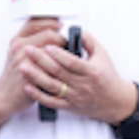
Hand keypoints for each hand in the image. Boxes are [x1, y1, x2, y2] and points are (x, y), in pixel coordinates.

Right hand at [0, 18, 66, 115]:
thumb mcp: (17, 52)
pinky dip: (61, 68)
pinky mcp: (32, 76)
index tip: (60, 24)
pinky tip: (63, 71)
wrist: (3, 95)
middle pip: (49, 34)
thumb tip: (52, 30)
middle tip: (67, 44)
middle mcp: (21, 48)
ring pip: (53, 51)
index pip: (36, 22)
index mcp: (18, 40)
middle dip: (63, 39)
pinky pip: (52, 68)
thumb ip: (31, 40)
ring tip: (67, 58)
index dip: (51, 21)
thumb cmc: (13, 75)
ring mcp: (26, 61)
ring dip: (64, 54)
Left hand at [22, 29, 138, 124]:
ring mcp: (75, 97)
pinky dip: (39, 95)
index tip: (47, 45)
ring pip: (52, 86)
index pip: (71, 62)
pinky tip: (29, 87)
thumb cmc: (108, 77)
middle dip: (41, 60)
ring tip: (23, 66)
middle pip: (58, 72)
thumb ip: (90, 41)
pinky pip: (51, 102)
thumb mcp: (103, 55)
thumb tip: (76, 31)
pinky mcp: (70, 107)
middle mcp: (82, 85)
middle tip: (29, 50)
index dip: (57, 53)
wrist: (115, 102)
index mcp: (92, 72)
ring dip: (36, 76)